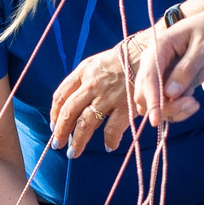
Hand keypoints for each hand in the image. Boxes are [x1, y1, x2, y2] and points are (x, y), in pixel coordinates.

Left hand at [50, 32, 151, 156]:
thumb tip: (70, 102)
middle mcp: (93, 84)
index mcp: (83, 71)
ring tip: (74, 153)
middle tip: (57, 145)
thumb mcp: (97, 63)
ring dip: (78, 141)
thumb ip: (83, 80)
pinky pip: (112, 129)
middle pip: (69, 112)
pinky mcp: (127, 105)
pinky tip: (108, 147)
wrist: (150, 51)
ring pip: (86, 123)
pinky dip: (109, 140)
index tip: (53, 125)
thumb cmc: (123, 59)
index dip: (55, 113)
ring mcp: (109, 96)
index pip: (61, 95)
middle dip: (61, 131)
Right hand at [126, 10, 203, 129]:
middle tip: (193, 104)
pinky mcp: (176, 83)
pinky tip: (196, 102)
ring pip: (157, 102)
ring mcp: (165, 74)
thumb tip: (168, 94)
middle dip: (165, 107)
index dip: (151, 100)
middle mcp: (157, 62)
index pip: (147, 78)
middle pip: (146, 94)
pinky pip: (170, 103)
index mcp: (159, 47)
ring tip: (196, 104)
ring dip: (174, 110)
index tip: (156, 121)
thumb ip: (187, 70)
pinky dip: (181, 108)